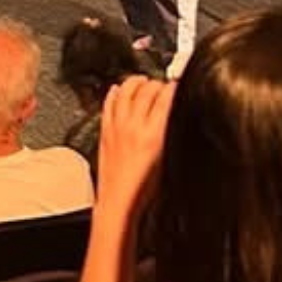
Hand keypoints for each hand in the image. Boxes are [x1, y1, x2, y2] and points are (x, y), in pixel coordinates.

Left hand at [96, 76, 172, 215]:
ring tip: (141, 80)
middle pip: (146, 91)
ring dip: (135, 82)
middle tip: (161, 84)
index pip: (165, 98)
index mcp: (153, 133)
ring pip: (125, 91)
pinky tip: (116, 89)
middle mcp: (134, 125)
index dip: (173, 88)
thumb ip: (170, 135)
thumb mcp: (167, 160)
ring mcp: (117, 126)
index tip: (176, 85)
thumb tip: (173, 120)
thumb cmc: (143, 190)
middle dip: (156, 83)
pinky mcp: (105, 130)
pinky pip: (108, 104)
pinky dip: (114, 93)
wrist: (118, 201)